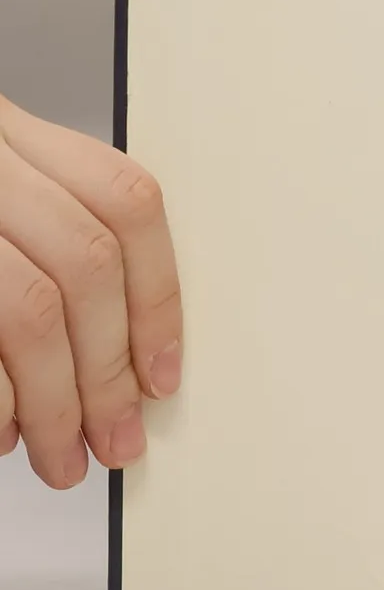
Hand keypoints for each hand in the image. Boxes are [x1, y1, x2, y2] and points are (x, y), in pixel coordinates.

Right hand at [0, 96, 180, 486]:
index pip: (125, 202)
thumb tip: (122, 357)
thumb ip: (44, 249)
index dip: (157, 295)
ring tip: (61, 456)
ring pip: (31, 308)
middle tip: (116, 439)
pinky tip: (0, 431)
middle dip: (109, 370)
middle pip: (86, 264)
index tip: (162, 373)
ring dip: (58, 400)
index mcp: (7, 133)